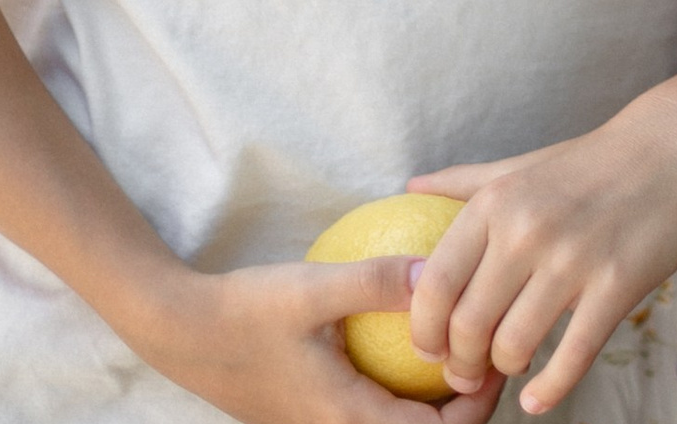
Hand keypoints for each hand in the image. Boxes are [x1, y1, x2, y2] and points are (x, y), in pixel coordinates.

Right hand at [134, 254, 501, 423]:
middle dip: (467, 402)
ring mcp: (327, 422)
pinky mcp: (317, 407)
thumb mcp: (314, 288)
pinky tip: (412, 328)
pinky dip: (405, 381)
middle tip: (489, 342)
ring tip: (460, 335)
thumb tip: (439, 268)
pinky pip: (376, 406)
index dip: (477, 407)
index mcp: (348, 418)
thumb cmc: (246, 311)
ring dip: (437, 394)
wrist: (182, 332)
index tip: (494, 356)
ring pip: (400, 423)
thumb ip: (377, 280)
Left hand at [408, 90, 676, 413]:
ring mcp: (573, 257)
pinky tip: (538, 399)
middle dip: (462, 364)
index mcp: (496, 202)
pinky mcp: (617, 284)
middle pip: (468, 326)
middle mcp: (526, 228)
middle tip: (469, 373)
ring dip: (506, 371)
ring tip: (512, 365)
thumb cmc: (590, 162)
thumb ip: (465, 182)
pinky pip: (573, 357)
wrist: (671, 148)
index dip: (423, 331)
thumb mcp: (521, 166)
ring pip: (514, 347)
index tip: (430, 350)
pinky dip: (549, 391)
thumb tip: (409, 187)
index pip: (433, 284)